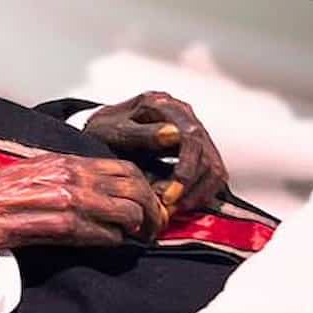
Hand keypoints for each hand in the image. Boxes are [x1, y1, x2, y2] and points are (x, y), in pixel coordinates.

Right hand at [0, 154, 167, 250]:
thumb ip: (70, 176)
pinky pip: (105, 235)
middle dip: (153, 211)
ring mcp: (70, 201)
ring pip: (127, 212)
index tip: (150, 203)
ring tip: (137, 239)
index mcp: (68, 161)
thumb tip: (100, 188)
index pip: (125, 168)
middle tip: (154, 227)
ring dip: (137, 229)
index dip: (145, 188)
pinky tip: (110, 244)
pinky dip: (114, 241)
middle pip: (135, 189)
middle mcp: (74, 177)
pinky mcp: (63, 226)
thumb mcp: (39, 171)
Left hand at [82, 91, 227, 214]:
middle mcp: (183, 114)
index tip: (170, 194)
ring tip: (173, 207)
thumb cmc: (102, 129)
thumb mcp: (113, 131)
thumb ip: (142, 133)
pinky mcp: (195, 147)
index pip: (191, 137)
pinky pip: (211, 173)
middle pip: (206, 154)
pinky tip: (182, 202)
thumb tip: (173, 134)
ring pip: (213, 166)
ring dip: (198, 192)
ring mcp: (192, 130)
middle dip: (190, 187)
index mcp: (164, 105)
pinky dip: (201, 191)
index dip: (185, 170)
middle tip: (169, 207)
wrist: (99, 130)